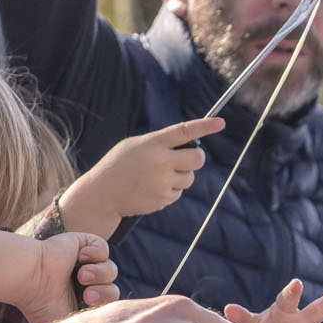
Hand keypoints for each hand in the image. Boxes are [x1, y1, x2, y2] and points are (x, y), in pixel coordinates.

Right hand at [0, 228, 116, 322]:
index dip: (105, 304)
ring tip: (82, 275)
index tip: (88, 306)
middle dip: (104, 293)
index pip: (108, 305)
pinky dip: (96, 253)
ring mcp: (83, 263)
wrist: (32, 281)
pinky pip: (103, 248)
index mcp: (81, 303)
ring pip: (111, 269)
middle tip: (87, 294)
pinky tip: (81, 257)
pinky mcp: (82, 244)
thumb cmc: (43, 307)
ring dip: (100, 273)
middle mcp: (83, 283)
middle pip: (113, 289)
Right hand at [61, 118, 226, 235]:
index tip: (221, 122)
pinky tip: (151, 188)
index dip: (205, 126)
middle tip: (188, 159)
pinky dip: (170, 190)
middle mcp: (160, 162)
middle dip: (196, 158)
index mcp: (153, 143)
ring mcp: (162, 182)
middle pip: (197, 158)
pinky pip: (178, 192)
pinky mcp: (163, 199)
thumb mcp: (134, 146)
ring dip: (181, 176)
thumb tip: (190, 146)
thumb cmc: (119, 166)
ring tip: (157, 176)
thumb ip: (159, 144)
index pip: (184, 132)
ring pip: (189, 178)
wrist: (102, 194)